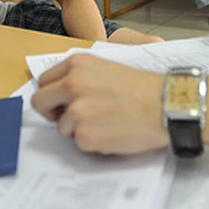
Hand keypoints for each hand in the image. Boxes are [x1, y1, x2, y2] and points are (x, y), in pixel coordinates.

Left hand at [32, 54, 169, 153]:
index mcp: (77, 64)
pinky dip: (93, 142)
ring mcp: (76, 111)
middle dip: (52, 112)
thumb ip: (80, 76)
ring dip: (78, 129)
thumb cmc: (144, 88)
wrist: (168, 105)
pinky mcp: (85, 135)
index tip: (61, 101)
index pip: (44, 81)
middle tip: (70, 117)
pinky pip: (78, 143)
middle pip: (40, 103)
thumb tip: (61, 92)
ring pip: (61, 127)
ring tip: (106, 122)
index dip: (52, 94)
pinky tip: (112, 132)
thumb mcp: (106, 67)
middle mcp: (71, 85)